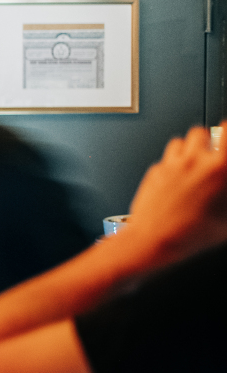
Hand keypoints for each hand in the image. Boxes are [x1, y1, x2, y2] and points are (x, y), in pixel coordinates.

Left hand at [121, 122, 226, 266]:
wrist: (154, 241)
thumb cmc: (192, 234)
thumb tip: (226, 188)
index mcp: (220, 167)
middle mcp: (194, 160)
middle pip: (202, 131)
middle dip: (208, 140)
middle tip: (212, 154)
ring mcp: (171, 164)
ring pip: (180, 141)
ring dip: (188, 149)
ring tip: (193, 164)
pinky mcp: (153, 172)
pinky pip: (164, 159)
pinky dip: (171, 164)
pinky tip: (176, 179)